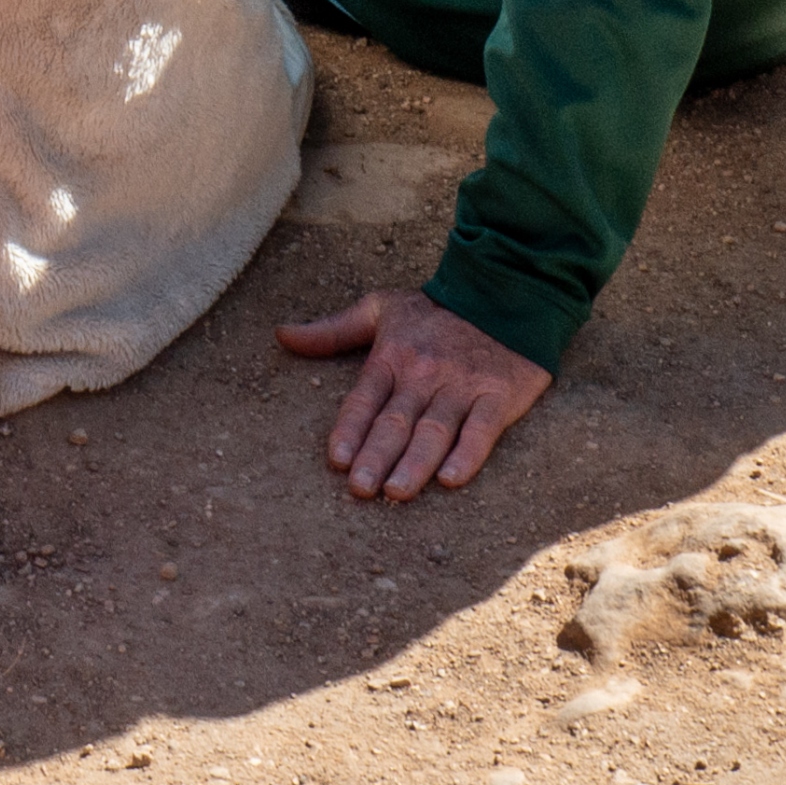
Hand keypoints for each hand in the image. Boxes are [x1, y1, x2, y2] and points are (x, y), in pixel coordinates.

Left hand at [279, 289, 553, 497]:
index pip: (365, 398)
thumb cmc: (435, 310)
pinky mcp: (498, 395)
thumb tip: (281, 335)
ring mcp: (462, 385)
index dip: (350, 429)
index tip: (336, 460)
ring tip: (397, 491)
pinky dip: (468, 454)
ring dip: (415, 462)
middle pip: (396, 420)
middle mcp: (424, 373)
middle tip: (361, 488)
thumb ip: (332, 330)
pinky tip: (451, 478)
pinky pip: (481, 429)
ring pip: (434, 429)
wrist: (504, 293)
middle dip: (376, 456)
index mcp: (393, 356)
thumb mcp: (380, 309)